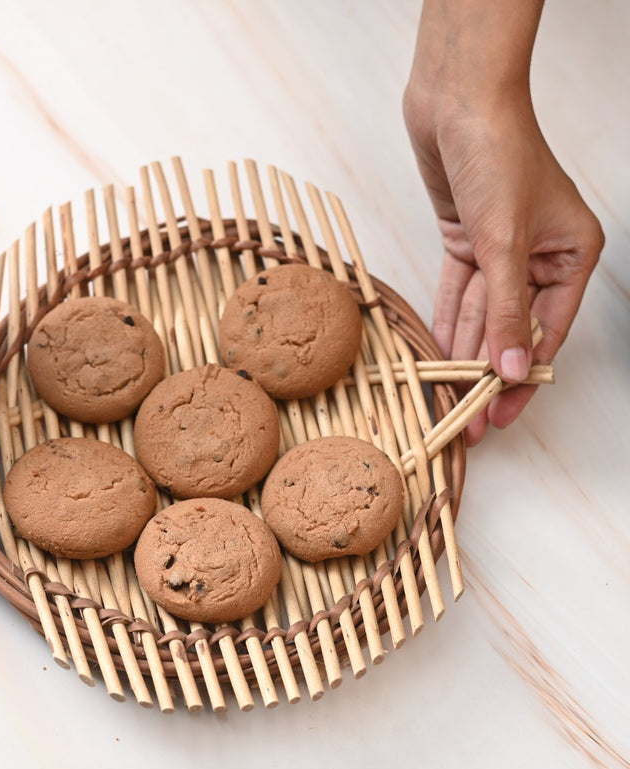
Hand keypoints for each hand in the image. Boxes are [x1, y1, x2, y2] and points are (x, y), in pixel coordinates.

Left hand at [404, 61, 603, 443]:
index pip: (547, 332)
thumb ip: (507, 312)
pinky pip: (458, 294)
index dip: (524, 378)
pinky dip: (448, 323)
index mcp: (571, 254)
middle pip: (511, 329)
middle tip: (471, 421)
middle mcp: (539, 255)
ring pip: (480, 315)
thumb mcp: (505, 243)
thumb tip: (514, 371)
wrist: (457, 105)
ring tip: (449, 400)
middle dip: (487, 375)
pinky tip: (439, 358)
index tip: (503, 415)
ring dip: (463, 355)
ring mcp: (501, 250)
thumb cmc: (499, 156)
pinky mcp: (467, 242)